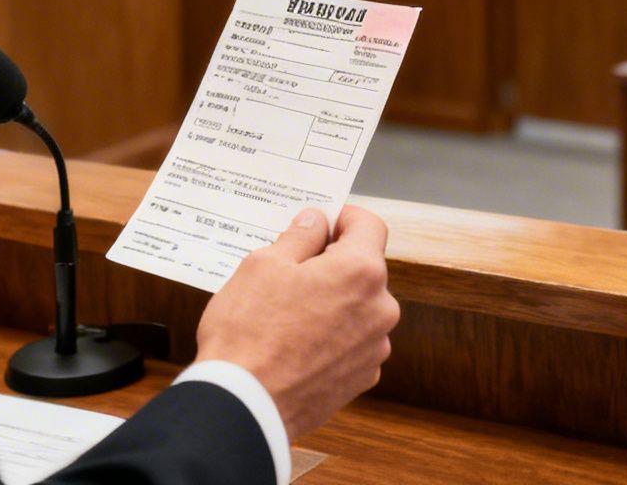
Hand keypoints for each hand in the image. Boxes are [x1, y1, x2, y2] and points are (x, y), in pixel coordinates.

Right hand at [194, 206, 400, 439]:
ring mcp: (374, 347)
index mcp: (361, 272)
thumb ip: (299, 237)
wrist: (246, 407)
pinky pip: (352, 341)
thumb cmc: (249, 333)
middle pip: (363, 268)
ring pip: (357, 306)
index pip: (369, 225)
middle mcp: (380, 309)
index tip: (320, 224)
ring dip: (332, 302)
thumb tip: (316, 221)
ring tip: (287, 314)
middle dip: (332, 264)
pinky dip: (332, 335)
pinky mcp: (362, 377)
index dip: (342, 218)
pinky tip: (296, 344)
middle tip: (289, 272)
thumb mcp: (263, 265)